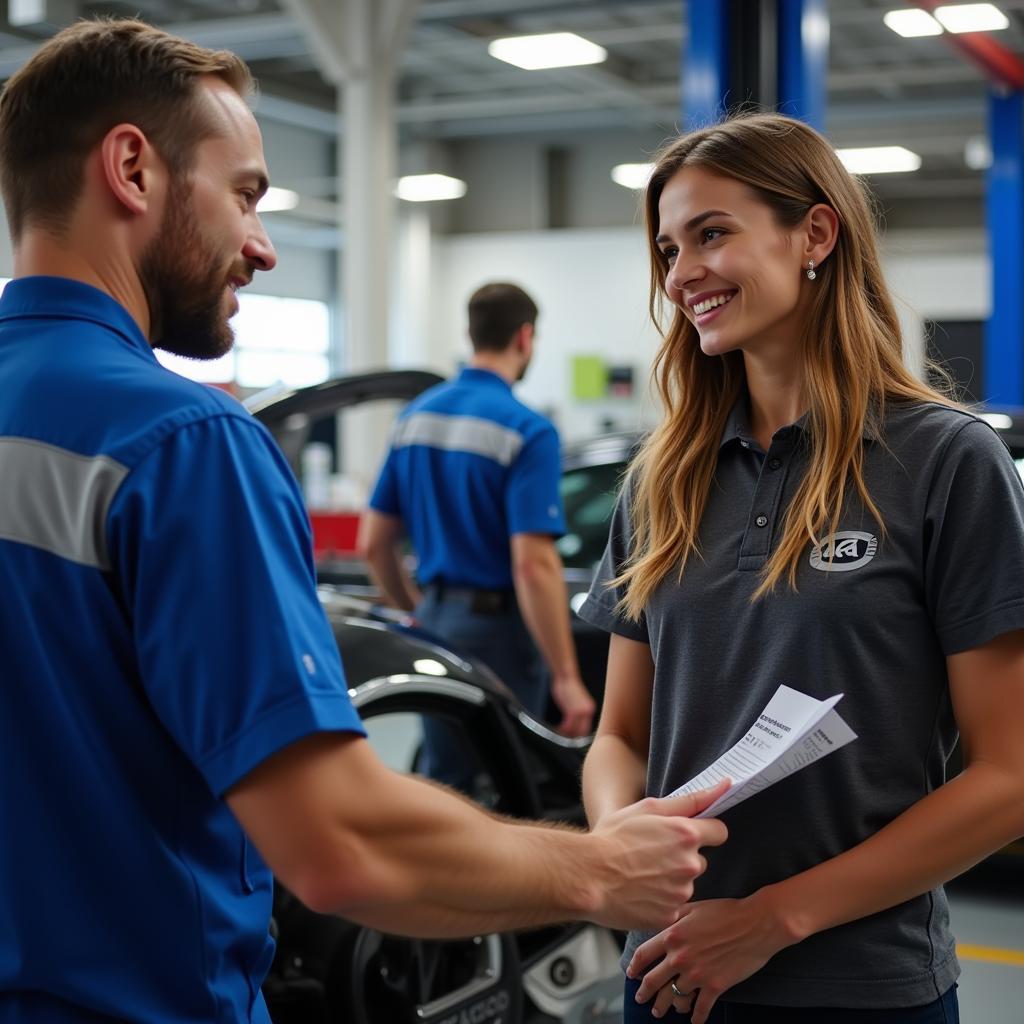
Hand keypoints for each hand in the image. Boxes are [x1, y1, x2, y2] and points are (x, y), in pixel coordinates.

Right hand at [551, 673, 595, 736]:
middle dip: (572, 737)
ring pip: (574, 730)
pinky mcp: (573, 711)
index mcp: (590, 709)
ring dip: (566, 734)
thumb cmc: (568, 687)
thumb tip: (574, 721)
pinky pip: (568, 725)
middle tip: (564, 738)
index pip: (586, 728)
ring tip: (559, 733)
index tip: (570, 737)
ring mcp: (581, 712)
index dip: (578, 735)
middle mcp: (588, 712)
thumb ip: (578, 711)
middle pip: (582, 732)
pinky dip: (562, 728)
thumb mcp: (577, 700)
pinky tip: (557, 728)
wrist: (566, 676)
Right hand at [587, 782, 728, 930]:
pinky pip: (672, 905)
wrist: (587, 876)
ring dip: (670, 880)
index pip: (719, 832)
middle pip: (699, 859)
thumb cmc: (613, 837)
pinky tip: (639, 892)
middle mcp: (689, 864)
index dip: (705, 831)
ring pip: (685, 883)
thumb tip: (725, 785)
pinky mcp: (669, 915)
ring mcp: (681, 892)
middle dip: (682, 857)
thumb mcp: (648, 808)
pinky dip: (659, 900)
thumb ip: (690, 800)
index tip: (689, 834)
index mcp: (686, 834)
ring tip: (640, 874)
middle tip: (651, 854)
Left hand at [627, 890, 795, 1022]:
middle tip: (640, 998)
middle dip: (644, 992)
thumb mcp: (694, 907)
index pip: (645, 955)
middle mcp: (681, 957)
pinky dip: (696, 1017)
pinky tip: (693, 1021)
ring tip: (661, 1010)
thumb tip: (661, 921)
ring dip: (666, 1006)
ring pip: (674, 997)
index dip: (635, 966)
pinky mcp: (715, 986)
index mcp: (673, 935)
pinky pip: (700, 1008)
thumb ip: (674, 917)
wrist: (755, 924)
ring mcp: (697, 974)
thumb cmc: (726, 911)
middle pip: (654, 980)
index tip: (631, 973)